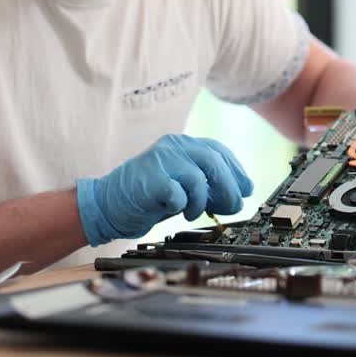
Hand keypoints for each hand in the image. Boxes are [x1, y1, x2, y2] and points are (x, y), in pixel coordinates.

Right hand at [76, 135, 253, 246]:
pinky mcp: (150, 179)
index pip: (218, 151)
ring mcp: (160, 160)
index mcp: (183, 144)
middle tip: (233, 206)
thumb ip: (206, 184)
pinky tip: (175, 209)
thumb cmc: (148, 197)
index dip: (236, 170)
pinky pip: (178, 193)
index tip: (247, 189)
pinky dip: (182, 205)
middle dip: (229, 187)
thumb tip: (239, 194)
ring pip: (198, 177)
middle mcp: (173, 146)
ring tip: (192, 211)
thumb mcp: (182, 185)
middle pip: (213, 161)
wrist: (108, 204)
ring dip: (202, 201)